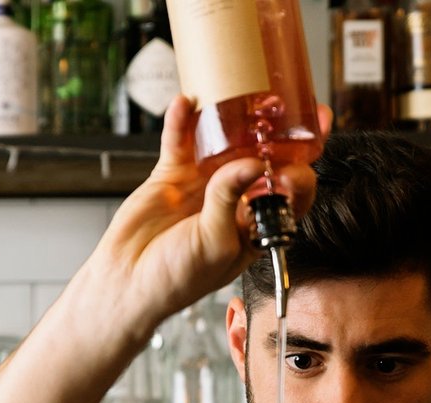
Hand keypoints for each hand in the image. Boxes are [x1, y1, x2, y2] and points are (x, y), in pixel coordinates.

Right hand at [87, 96, 331, 343]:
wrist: (128, 281)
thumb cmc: (177, 278)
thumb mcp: (215, 244)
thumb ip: (231, 200)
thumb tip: (255, 163)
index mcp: (255, 225)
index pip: (292, 194)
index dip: (303, 172)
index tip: (302, 159)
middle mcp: (235, 200)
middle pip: (265, 158)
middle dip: (279, 133)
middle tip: (292, 106)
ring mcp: (204, 184)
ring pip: (224, 142)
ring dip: (232, 118)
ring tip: (245, 93)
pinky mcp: (172, 174)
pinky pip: (180, 140)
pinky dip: (182, 121)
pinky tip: (187, 103)